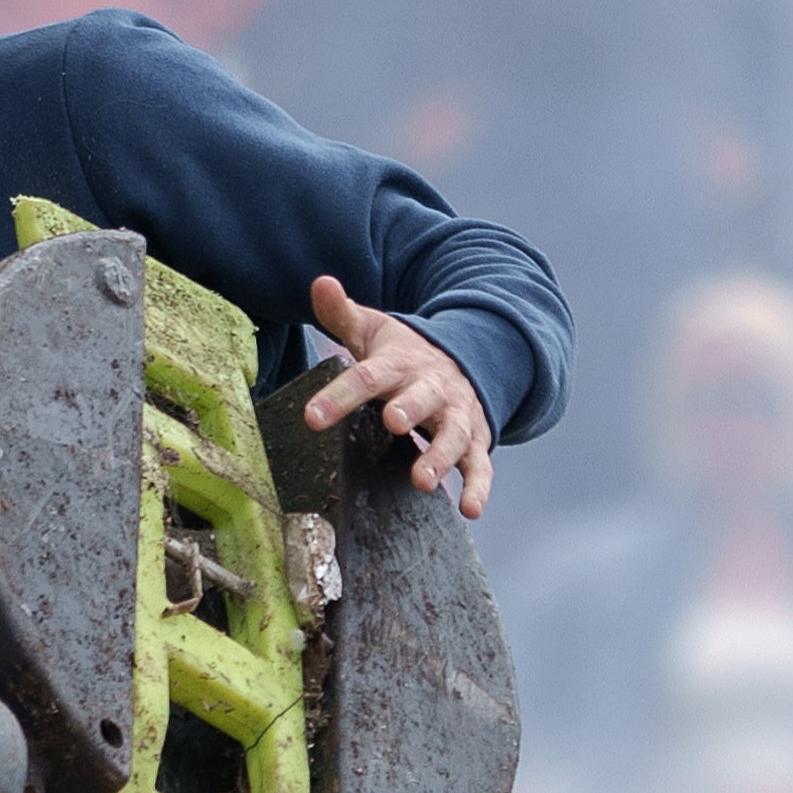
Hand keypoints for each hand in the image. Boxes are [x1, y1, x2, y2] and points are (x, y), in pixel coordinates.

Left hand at [302, 277, 495, 513]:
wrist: (460, 360)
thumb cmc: (402, 355)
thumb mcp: (374, 330)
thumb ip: (342, 313)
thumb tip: (320, 282)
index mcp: (399, 365)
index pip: (366, 377)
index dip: (339, 395)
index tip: (312, 417)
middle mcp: (431, 389)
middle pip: (420, 399)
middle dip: (408, 409)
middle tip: (393, 421)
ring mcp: (456, 416)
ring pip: (453, 436)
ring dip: (440, 458)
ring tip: (423, 481)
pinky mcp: (475, 441)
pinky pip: (480, 466)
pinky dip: (479, 487)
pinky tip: (471, 510)